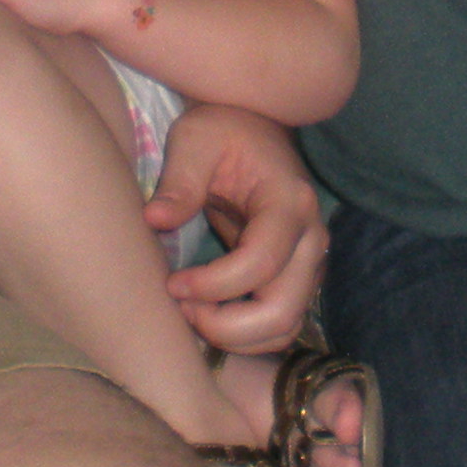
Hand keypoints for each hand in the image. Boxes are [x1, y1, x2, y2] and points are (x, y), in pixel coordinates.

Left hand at [150, 101, 327, 354]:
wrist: (254, 130)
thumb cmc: (222, 132)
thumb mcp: (194, 141)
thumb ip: (179, 180)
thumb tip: (156, 220)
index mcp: (289, 202)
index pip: (261, 262)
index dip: (214, 285)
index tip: (173, 282)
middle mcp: (310, 237)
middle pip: (282, 309)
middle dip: (226, 324)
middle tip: (182, 308)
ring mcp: (308, 262)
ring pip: (284, 326)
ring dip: (235, 336)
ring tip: (192, 313)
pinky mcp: (297, 278)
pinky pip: (280, 325)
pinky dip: (246, 336)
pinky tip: (208, 315)